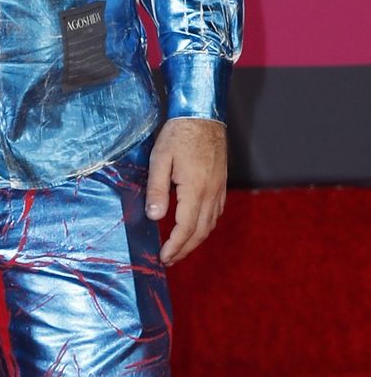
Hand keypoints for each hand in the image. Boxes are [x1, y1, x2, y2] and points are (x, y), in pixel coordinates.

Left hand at [146, 117, 227, 264]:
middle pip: (200, 231)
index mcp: (195, 189)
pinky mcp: (221, 184)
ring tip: (179, 250)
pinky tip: (194, 229)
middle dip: (184, 249)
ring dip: (195, 241)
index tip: (163, 257)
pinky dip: (205, 227)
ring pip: (210, 224)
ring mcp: (219, 189)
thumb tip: (154, 217)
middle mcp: (211, 193)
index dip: (175, 246)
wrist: (203, 116)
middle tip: (169, 260)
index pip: (185, 227)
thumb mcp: (160, 160)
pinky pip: (215, 213)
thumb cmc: (178, 135)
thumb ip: (157, 190)